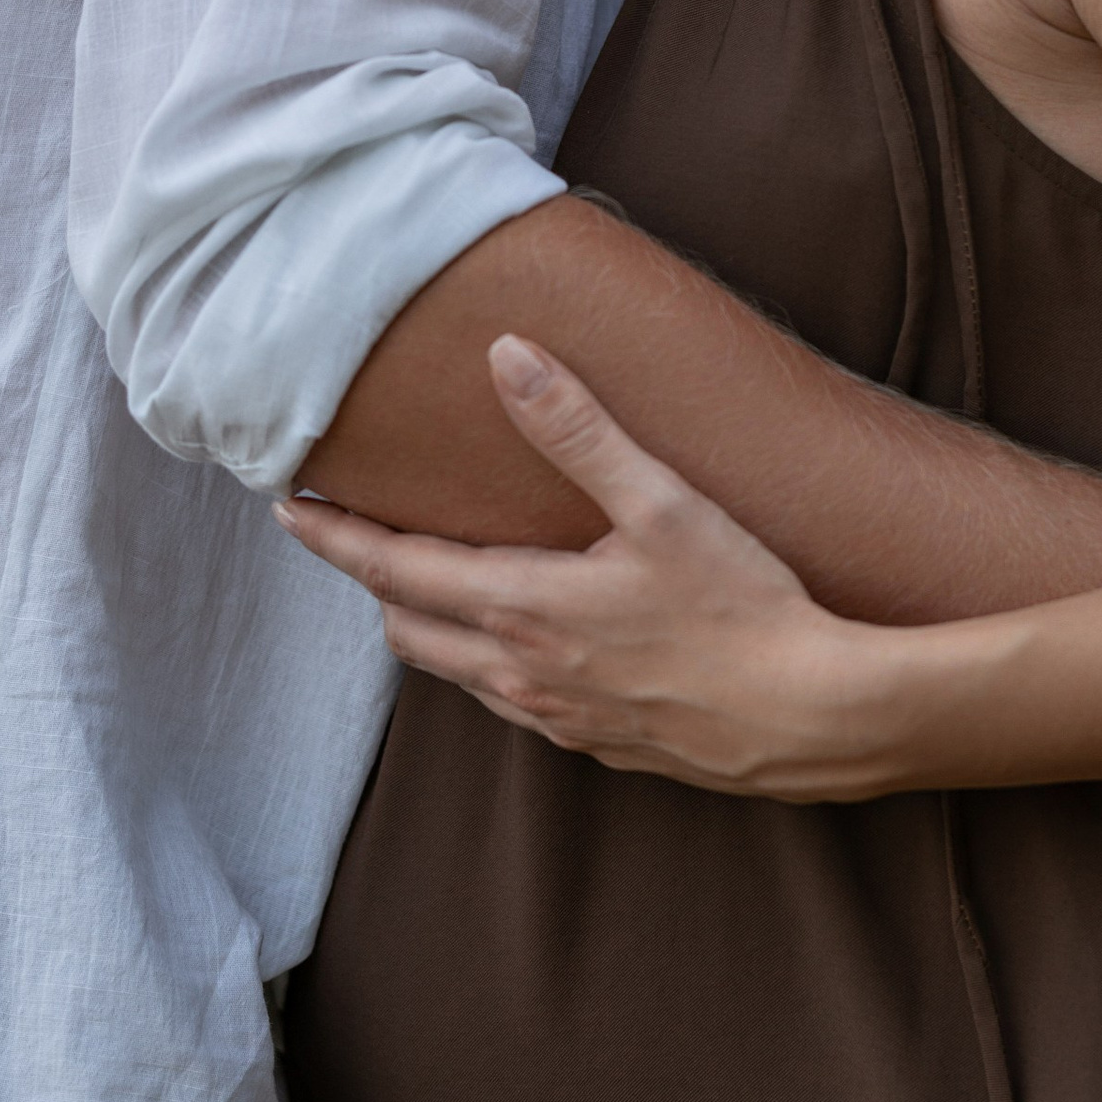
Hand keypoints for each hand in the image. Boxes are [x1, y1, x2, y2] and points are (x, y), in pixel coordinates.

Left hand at [272, 336, 903, 800]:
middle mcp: (524, 674)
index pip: (394, 571)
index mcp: (526, 608)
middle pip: (408, 628)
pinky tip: (523, 640)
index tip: (288, 509)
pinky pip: (511, 704)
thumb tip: (506, 354)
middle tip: (352, 538)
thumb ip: (578, 430)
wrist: (812, 717)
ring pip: (457, 673)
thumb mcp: (662, 503)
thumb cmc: (744, 606)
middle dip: (373, 581)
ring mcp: (559, 718)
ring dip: (427, 625)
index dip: (335, 539)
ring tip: (426, 582)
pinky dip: (487, 663)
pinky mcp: (600, 746)